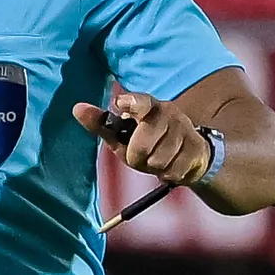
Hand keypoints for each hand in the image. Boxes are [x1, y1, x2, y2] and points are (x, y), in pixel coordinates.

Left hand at [71, 87, 214, 186]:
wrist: (192, 156)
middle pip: (143, 143)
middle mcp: (169, 113)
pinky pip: (173, 170)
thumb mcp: (123, 135)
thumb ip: (101, 123)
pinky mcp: (197, 149)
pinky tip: (172, 164)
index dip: (131, 103)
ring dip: (153, 166)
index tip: (119, 102)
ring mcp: (185, 130)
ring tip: (158, 159)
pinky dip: (168, 173)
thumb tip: (76, 108)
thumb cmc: (149, 143)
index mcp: (150, 106)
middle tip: (141, 155)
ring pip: (158, 160)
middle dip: (137, 156)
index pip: (142, 102)